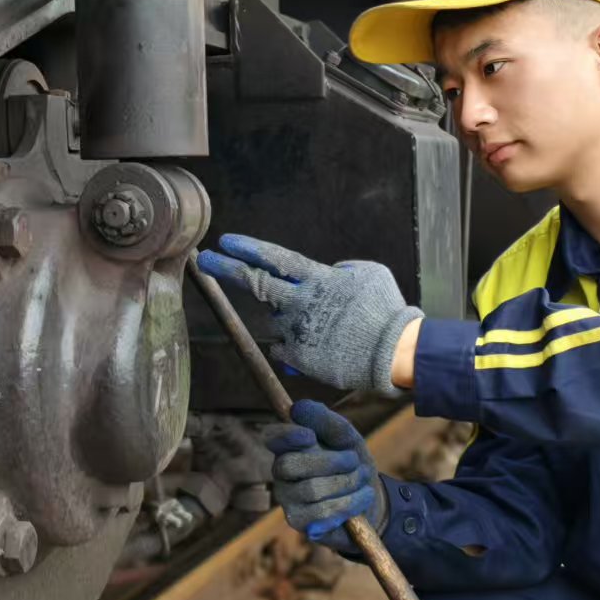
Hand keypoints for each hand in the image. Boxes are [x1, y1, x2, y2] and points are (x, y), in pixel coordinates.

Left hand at [196, 234, 422, 393]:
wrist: (392, 353)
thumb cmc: (385, 311)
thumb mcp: (369, 273)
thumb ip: (345, 269)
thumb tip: (332, 272)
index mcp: (318, 279)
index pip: (275, 259)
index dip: (249, 249)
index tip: (226, 241)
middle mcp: (300, 302)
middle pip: (255, 283)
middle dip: (227, 269)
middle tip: (206, 260)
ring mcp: (296, 330)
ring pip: (273, 320)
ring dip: (285, 319)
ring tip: (318, 327)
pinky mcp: (298, 357)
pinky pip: (283, 349)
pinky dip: (292, 347)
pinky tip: (316, 348)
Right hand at [266, 400, 388, 545]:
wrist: (369, 500)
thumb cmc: (353, 464)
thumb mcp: (348, 439)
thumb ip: (328, 422)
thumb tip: (298, 408)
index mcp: (289, 447)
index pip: (273, 438)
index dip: (286, 436)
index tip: (309, 436)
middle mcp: (281, 473)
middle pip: (290, 465)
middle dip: (330, 462)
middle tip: (354, 462)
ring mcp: (288, 500)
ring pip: (310, 490)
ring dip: (346, 484)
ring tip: (362, 482)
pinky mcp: (300, 523)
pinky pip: (320, 514)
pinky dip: (348, 504)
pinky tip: (360, 499)